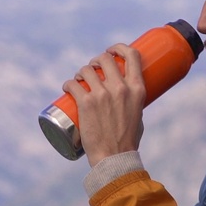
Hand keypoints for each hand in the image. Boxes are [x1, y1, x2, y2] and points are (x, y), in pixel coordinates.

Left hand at [61, 43, 146, 166]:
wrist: (114, 158)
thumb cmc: (127, 141)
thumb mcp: (139, 116)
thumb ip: (133, 103)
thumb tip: (126, 97)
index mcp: (137, 89)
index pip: (132, 55)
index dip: (119, 48)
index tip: (111, 51)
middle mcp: (120, 88)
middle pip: (105, 59)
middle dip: (95, 60)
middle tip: (91, 69)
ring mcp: (102, 94)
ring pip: (86, 69)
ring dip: (80, 72)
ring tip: (78, 80)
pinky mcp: (86, 103)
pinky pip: (72, 84)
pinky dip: (68, 84)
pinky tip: (67, 87)